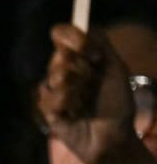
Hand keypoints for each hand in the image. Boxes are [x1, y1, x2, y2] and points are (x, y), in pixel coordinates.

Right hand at [38, 24, 138, 163]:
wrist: (112, 136)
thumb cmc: (116, 104)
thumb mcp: (116, 68)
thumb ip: (102, 45)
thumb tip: (83, 27)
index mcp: (80, 58)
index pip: (63, 35)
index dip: (72, 37)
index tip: (88, 50)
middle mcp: (64, 70)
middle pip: (60, 56)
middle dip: (81, 69)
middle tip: (93, 82)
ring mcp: (54, 90)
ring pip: (54, 76)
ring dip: (76, 88)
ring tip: (85, 102)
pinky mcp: (46, 110)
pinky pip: (49, 98)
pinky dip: (66, 104)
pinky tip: (75, 114)